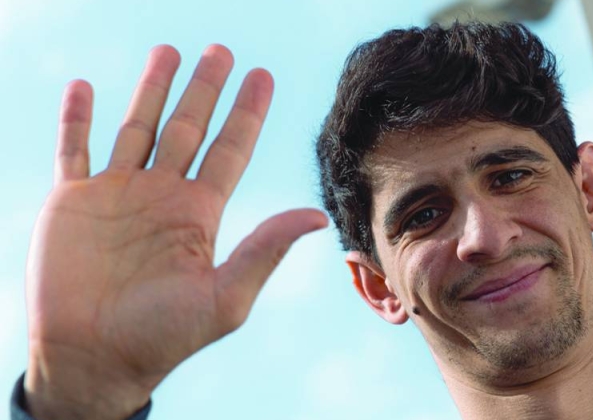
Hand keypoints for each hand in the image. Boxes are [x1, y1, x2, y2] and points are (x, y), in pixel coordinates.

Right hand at [24, 45, 327, 419]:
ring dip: (151, 89)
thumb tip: (316, 216)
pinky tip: (86, 87)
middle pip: (188, 128)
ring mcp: (117, 194)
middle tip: (221, 50)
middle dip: (204, 89)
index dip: (247, 113)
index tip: (262, 76)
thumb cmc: (162, 338)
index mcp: (200, 213)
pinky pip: (74, 149)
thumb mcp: (224, 298)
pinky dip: (77, 118)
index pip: (230, 150)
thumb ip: (265, 251)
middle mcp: (163, 196)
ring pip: (137, 127)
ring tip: (168, 51)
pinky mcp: (72, 202)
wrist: (95, 360)